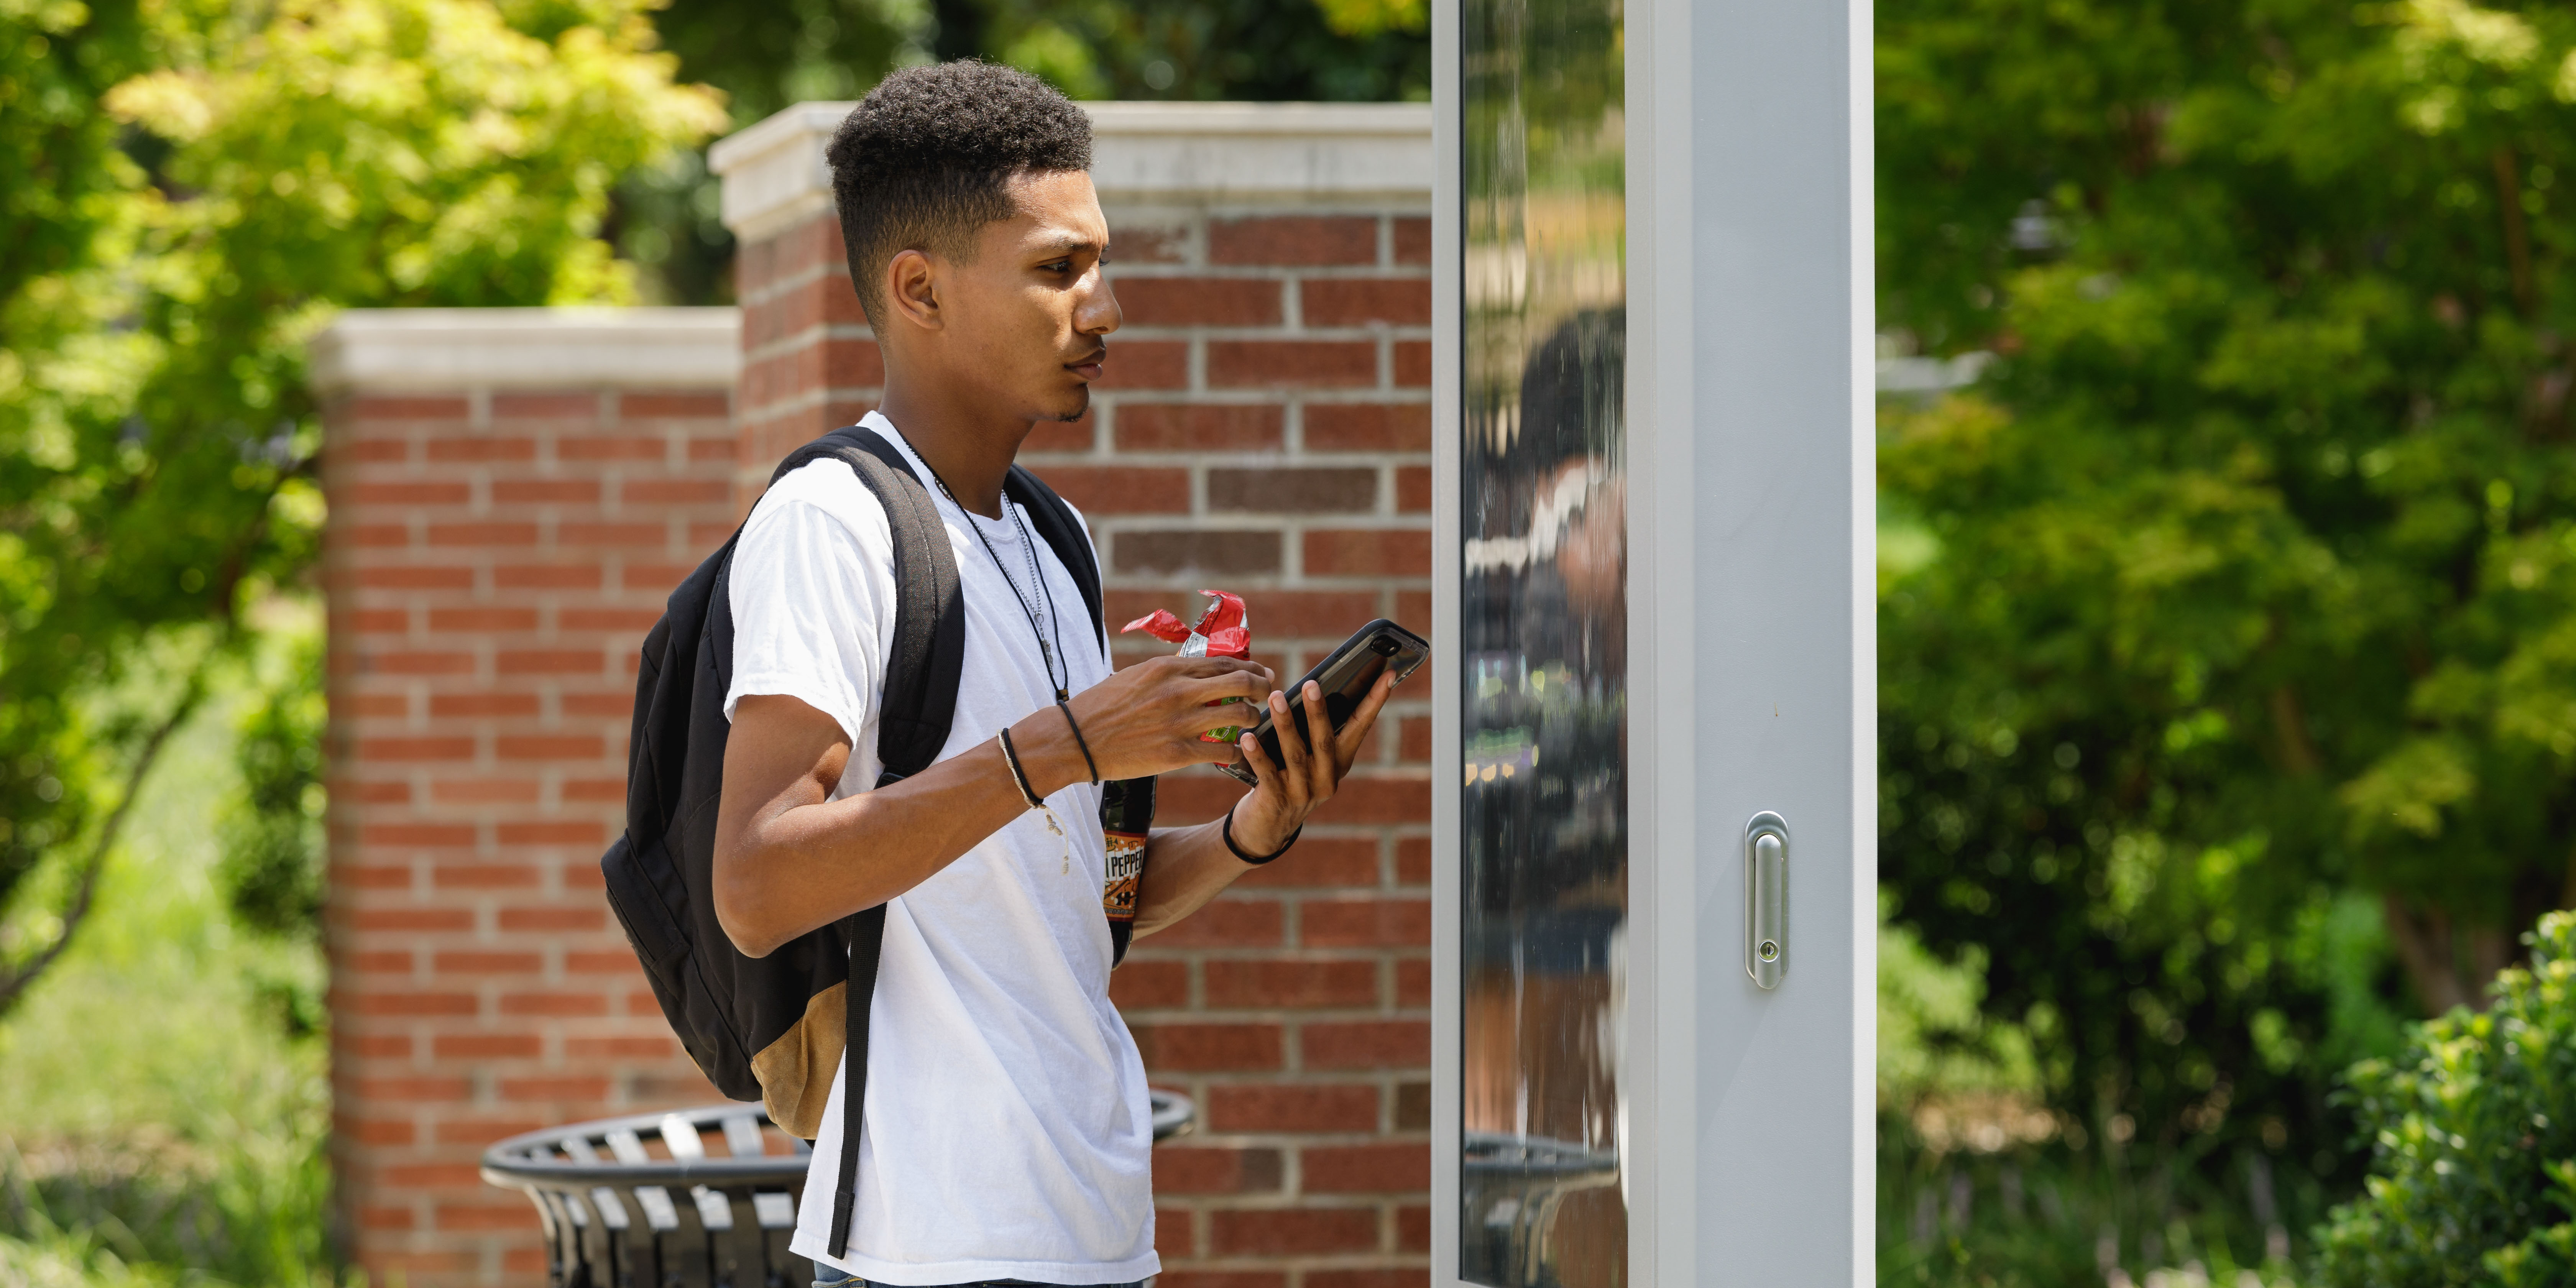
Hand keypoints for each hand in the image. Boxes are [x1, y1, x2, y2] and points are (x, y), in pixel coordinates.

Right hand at [1013, 654, 1276, 791]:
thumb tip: (1196, 672)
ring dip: (1253, 719)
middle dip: (1262, 687)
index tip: (1261, 673)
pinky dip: (1237, 752)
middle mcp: (1178, 690)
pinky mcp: (1177, 752)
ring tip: (1252, 725)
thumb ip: (1168, 674)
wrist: (1074, 740)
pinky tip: (1237, 754)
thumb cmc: (1102, 708)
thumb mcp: (1135, 677)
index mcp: (1167, 668)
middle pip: (1240, 681)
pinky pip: (1224, 750)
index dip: (1250, 667)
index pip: (1223, 661)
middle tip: (1267, 695)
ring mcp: (1180, 721)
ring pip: (1239, 714)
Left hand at [1227, 672, 1394, 855]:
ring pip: (1296, 753)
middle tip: (1312, 684)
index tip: (1388, 675)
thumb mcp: (1309, 759)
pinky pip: (1267, 772)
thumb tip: (1308, 690)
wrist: (1268, 828)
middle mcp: (1326, 778)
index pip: (1360, 727)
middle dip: (1319, 711)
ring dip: (1285, 724)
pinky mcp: (1277, 800)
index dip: (1374, 701)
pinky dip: (1258, 754)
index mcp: (1340, 762)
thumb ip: (1311, 732)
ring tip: (1276, 697)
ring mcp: (1303, 791)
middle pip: (1325, 740)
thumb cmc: (1289, 778)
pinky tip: (1249, 737)